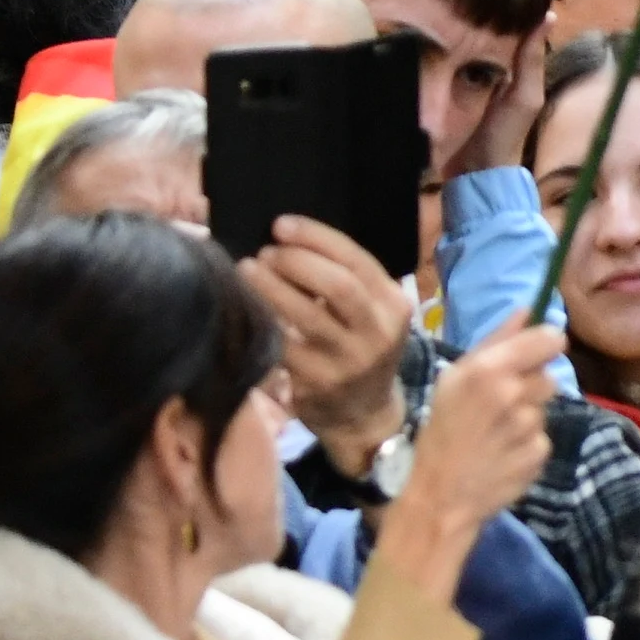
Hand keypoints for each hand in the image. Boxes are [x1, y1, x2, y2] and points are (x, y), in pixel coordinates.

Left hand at [249, 218, 417, 467]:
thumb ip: (349, 280)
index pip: (357, 261)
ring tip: (247, 270)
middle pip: (337, 286)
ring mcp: (347, 363)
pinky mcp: (317, 385)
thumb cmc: (360, 347)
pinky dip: (261, 322)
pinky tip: (246, 308)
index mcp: (394, 306)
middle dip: (295, 262)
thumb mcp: (373, 314)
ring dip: (270, 288)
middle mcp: (377, 334)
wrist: (364, 414)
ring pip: (304, 317)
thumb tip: (291, 240)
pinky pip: (282, 346)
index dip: (315, 238)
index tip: (280, 225)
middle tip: (265, 253)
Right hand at [396, 311, 565, 551]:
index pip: (550, 338)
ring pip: (544, 407)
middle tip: (500, 402)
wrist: (440, 496)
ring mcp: (530, 426)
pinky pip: (542, 437)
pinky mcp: (540, 453)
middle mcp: (515, 394)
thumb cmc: (441, 431)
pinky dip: (527, 443)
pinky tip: (503, 453)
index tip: (534, 353)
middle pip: (549, 374)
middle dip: (530, 385)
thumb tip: (526, 310)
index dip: (545, 344)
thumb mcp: (454, 379)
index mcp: (490, 369)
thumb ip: (495, 341)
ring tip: (496, 431)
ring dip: (527, 414)